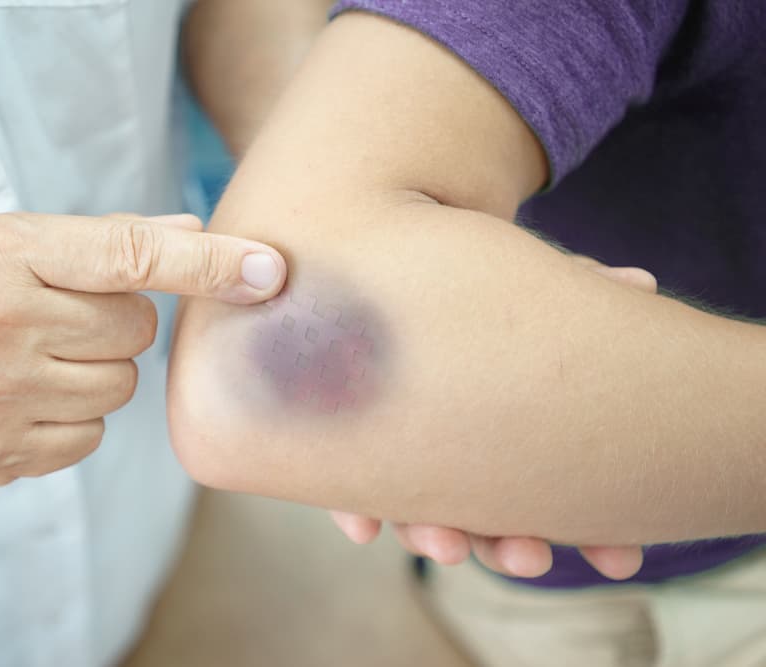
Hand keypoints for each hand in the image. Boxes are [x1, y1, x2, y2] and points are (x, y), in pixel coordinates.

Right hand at [0, 212, 284, 483]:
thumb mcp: (8, 240)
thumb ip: (106, 239)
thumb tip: (197, 232)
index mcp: (5, 256)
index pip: (130, 257)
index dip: (208, 264)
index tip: (269, 271)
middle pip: (135, 330)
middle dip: (113, 324)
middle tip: (58, 318)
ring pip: (120, 388)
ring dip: (96, 373)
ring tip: (36, 358)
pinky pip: (91, 435)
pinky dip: (73, 417)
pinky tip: (25, 397)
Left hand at [330, 255, 656, 579]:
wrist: (400, 268)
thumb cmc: (478, 289)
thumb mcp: (529, 289)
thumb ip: (577, 293)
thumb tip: (638, 285)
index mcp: (516, 439)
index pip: (559, 499)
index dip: (594, 535)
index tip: (621, 561)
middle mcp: (462, 459)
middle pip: (488, 523)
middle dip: (510, 548)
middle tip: (530, 558)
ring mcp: (406, 464)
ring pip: (420, 518)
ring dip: (432, 537)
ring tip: (448, 548)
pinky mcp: (350, 452)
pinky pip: (351, 492)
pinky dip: (356, 511)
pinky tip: (362, 529)